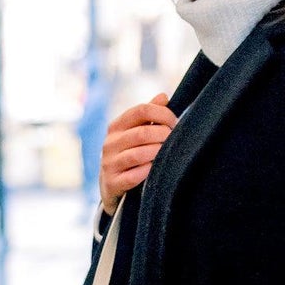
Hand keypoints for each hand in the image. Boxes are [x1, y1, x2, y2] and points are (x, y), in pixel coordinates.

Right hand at [100, 93, 177, 214]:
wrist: (110, 187)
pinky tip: (155, 171)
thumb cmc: (128, 155)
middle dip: (163, 136)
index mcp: (116, 126)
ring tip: (167, 155)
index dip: (163, 114)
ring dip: (157, 154)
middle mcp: (110, 143)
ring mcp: (109, 164)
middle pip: (142, 133)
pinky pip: (133, 176)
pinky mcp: (112, 183)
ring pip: (138, 155)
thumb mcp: (134, 133)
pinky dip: (147, 172)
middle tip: (174, 141)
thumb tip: (163, 96)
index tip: (175, 123)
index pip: (141, 110)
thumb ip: (148, 116)